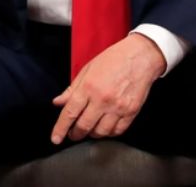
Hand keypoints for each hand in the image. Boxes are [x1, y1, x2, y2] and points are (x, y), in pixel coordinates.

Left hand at [50, 33, 166, 143]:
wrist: (140, 57)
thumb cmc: (113, 60)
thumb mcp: (87, 70)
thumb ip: (71, 89)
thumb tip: (58, 102)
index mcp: (89, 87)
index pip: (70, 113)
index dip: (60, 128)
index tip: (56, 138)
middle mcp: (102, 99)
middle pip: (84, 126)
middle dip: (75, 134)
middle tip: (72, 134)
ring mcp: (118, 107)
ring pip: (101, 132)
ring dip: (92, 134)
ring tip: (88, 129)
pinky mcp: (131, 112)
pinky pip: (117, 131)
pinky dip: (108, 133)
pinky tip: (104, 127)